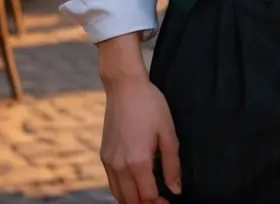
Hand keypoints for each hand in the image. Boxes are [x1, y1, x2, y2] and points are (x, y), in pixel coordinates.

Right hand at [100, 75, 180, 203]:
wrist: (125, 88)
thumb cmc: (150, 105)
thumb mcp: (167, 132)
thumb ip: (172, 164)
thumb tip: (176, 188)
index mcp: (138, 162)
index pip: (147, 196)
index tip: (169, 202)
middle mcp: (120, 166)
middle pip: (131, 201)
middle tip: (161, 201)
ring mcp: (109, 162)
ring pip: (119, 195)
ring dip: (133, 201)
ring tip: (149, 197)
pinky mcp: (104, 156)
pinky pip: (112, 183)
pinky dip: (122, 191)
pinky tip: (134, 186)